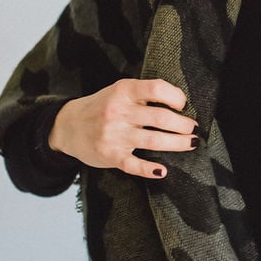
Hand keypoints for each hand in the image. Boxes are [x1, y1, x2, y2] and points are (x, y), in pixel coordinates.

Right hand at [48, 78, 197, 178]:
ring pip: (154, 140)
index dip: (176, 97)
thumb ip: (143, 95)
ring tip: (191, 143)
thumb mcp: (118, 92)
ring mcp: (114, 135)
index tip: (183, 105)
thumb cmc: (100, 107)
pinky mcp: (110, 155)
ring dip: (177, 143)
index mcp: (123, 91)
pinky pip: (134, 165)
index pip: (157, 89)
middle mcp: (119, 112)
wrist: (67, 126)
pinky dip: (149, 169)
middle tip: (193, 129)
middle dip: (183, 125)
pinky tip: (162, 171)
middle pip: (161, 118)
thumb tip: (179, 104)